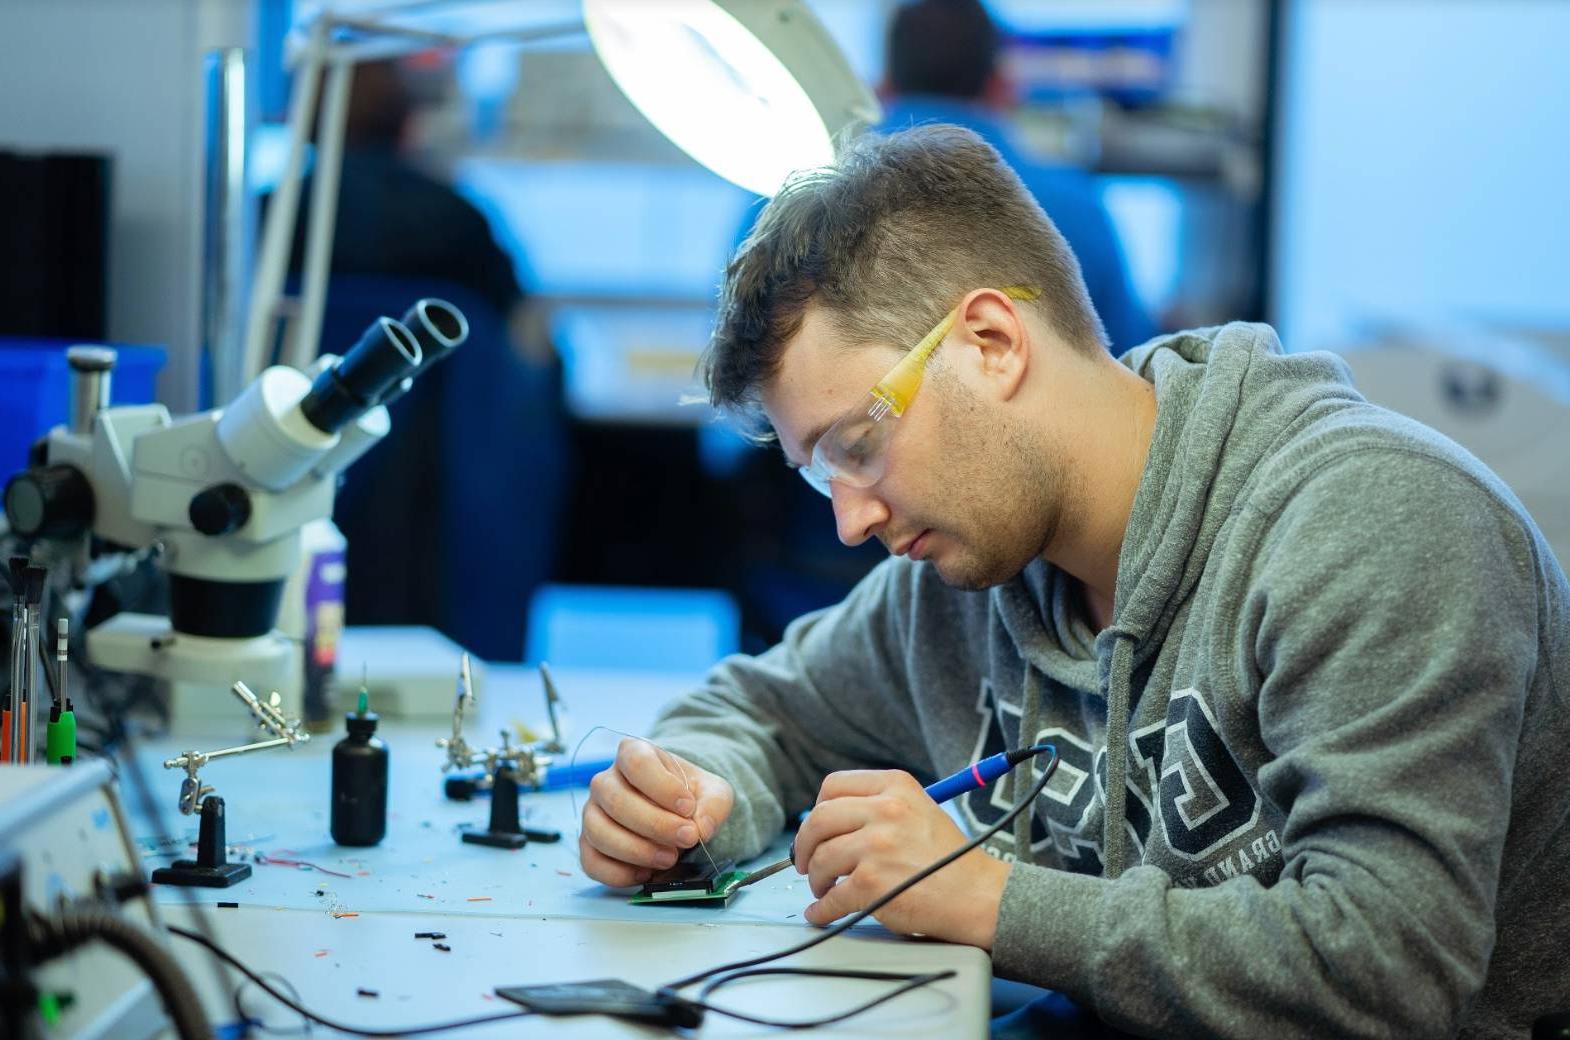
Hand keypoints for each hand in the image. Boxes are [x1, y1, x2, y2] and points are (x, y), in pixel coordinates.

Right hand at [579, 738, 733, 887]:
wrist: (677, 814)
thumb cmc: (689, 796)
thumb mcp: (713, 792)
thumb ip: (713, 805)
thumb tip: (701, 828)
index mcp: (633, 753)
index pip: (636, 763)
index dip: (663, 787)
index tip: (688, 807)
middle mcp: (605, 781)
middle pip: (616, 800)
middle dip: (655, 825)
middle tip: (687, 838)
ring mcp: (592, 813)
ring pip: (599, 832)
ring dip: (637, 851)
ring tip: (670, 858)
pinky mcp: (588, 844)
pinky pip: (591, 862)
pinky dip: (619, 873)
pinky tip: (646, 873)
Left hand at [793, 770, 1009, 948]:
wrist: (980, 897)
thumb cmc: (950, 860)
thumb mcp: (919, 810)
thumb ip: (878, 807)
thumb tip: (828, 822)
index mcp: (896, 787)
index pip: (834, 785)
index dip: (817, 808)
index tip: (816, 827)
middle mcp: (885, 810)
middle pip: (818, 820)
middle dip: (804, 845)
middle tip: (804, 862)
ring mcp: (877, 846)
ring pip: (820, 858)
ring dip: (816, 878)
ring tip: (823, 888)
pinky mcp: (871, 883)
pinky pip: (831, 897)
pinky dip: (822, 909)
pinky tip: (823, 912)